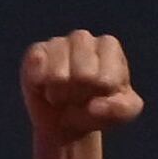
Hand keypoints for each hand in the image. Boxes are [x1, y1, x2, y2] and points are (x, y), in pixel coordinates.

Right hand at [20, 30, 144, 147]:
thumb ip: (122, 110)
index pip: (105, 79)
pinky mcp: (35, 53)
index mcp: (109, 46)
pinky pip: (36, 72)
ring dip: (59, 95)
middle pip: (83, 76)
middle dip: (80, 96)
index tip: (100, 96)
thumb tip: (94, 106)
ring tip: (62, 95)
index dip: (100, 97)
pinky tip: (44, 88)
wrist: (65, 120)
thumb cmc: (98, 110)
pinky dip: (40, 87)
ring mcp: (57, 43)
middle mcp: (82, 38)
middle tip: (78, 98)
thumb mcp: (122, 113)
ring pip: (58, 76)